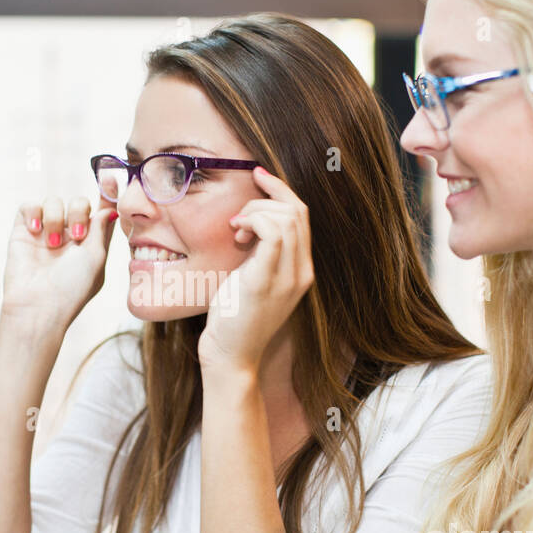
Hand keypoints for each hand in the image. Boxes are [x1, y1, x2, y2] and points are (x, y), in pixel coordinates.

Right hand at [1, 194, 118, 333]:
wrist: (37, 306)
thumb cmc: (71, 289)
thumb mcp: (96, 258)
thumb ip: (101, 229)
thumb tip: (109, 208)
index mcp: (91, 243)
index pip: (99, 212)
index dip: (107, 194)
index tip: (113, 175)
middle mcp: (68, 235)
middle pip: (78, 202)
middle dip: (78, 213)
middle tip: (75, 237)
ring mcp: (45, 232)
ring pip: (53, 201)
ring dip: (55, 218)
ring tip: (53, 245)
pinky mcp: (22, 231)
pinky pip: (29, 205)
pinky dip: (33, 213)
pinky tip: (35, 231)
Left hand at [197, 166, 313, 373]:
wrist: (230, 356)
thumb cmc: (235, 318)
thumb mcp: (253, 277)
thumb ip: (259, 251)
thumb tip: (249, 220)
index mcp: (302, 270)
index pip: (302, 216)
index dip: (281, 190)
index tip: (258, 176)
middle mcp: (302, 272)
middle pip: (298, 211)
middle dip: (267, 196)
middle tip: (239, 214)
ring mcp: (288, 278)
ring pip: (287, 218)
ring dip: (256, 211)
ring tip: (235, 229)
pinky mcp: (266, 282)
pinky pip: (272, 233)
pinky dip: (253, 221)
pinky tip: (237, 233)